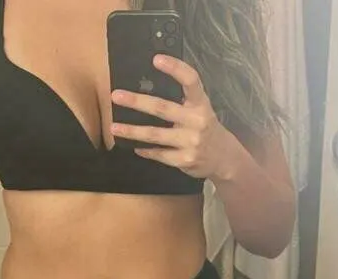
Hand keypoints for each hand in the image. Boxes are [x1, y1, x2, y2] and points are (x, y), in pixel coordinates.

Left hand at [111, 55, 233, 179]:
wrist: (223, 157)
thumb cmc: (205, 128)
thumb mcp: (200, 109)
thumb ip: (182, 101)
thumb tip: (148, 89)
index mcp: (201, 103)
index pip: (190, 80)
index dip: (175, 68)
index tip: (156, 59)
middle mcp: (197, 120)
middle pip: (162, 108)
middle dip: (137, 102)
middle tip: (116, 96)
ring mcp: (190, 142)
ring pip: (155, 135)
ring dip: (132, 131)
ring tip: (114, 127)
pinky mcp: (184, 160)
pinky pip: (159, 154)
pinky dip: (145, 150)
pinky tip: (134, 146)